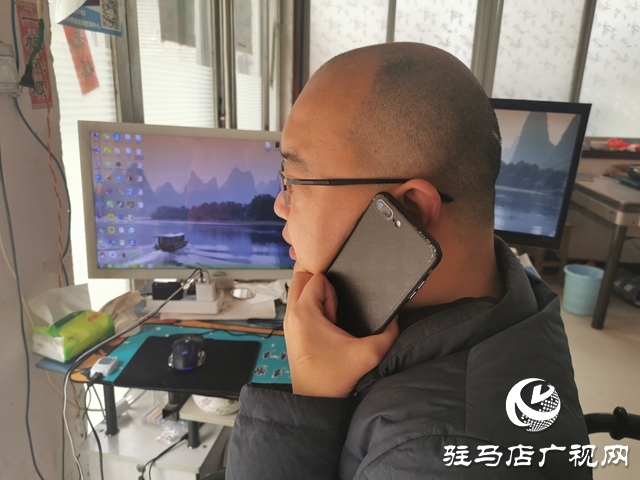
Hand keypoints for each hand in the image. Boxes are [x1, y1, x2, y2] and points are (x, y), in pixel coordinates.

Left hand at [284, 271, 398, 397]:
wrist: (316, 402)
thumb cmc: (332, 379)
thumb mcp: (369, 354)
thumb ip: (388, 333)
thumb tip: (396, 317)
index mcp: (303, 313)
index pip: (318, 278)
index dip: (334, 289)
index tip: (339, 310)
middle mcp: (291, 315)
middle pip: (302, 278)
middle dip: (321, 286)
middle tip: (335, 309)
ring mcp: (289, 323)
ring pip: (301, 291)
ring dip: (317, 298)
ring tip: (331, 321)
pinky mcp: (293, 332)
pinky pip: (301, 306)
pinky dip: (313, 309)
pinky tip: (326, 328)